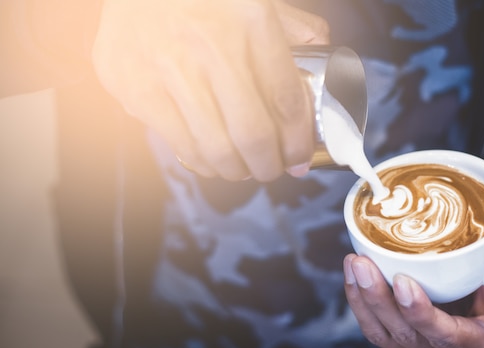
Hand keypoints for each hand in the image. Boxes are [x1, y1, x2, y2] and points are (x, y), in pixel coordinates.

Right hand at [92, 0, 328, 180]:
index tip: (300, 157)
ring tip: (241, 166)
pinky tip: (209, 155)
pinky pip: (177, 142)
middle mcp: (209, 46)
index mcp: (251, 22)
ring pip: (214, 149)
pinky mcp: (132, 85)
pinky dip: (200, 160)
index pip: (287, 101)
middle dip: (268, 166)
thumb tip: (330, 68)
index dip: (298, 142)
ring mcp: (167, 68)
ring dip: (235, 170)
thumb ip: (295, 31)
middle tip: (272, 168)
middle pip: (252, 135)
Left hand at [343, 194, 483, 347]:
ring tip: (354, 263)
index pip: (449, 335)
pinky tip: (353, 274)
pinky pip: (375, 330)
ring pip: (384, 334)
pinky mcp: (401, 346)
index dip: (423, 313)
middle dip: (379, 299)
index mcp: (482, 344)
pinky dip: (360, 303)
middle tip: (363, 263)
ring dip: (362, 299)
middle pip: (407, 335)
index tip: (403, 282)